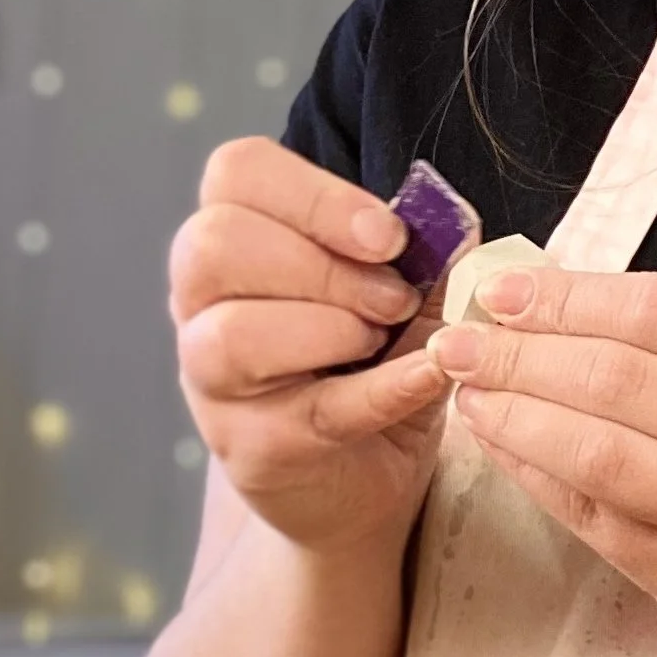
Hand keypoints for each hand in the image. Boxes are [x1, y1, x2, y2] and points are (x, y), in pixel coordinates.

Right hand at [171, 139, 460, 559]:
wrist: (359, 482)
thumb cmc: (367, 366)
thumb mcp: (396, 294)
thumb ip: (420, 252)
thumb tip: (455, 218)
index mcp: (232, 243)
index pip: (234, 174)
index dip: (313, 192)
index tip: (387, 235)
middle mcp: (201, 307)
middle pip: (215, 246)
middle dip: (320, 261)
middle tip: (393, 297)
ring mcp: (215, 384)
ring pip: (234, 334)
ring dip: (333, 326)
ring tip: (385, 338)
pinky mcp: (254, 450)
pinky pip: (313, 410)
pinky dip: (387, 387)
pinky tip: (431, 373)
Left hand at [427, 267, 656, 656]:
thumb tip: (571, 304)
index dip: (575, 297)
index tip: (508, 292)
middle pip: (625, 381)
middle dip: (527, 354)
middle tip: (462, 340)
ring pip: (604, 454)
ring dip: (520, 416)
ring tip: (468, 390)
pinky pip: (600, 519)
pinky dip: (539, 476)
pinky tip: (503, 445)